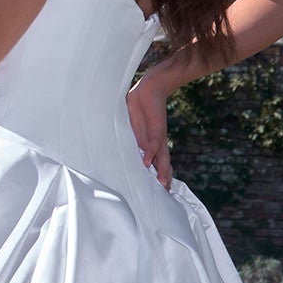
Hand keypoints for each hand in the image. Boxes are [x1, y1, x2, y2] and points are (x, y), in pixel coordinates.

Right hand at [128, 71, 171, 187]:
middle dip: (164, 179)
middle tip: (164, 193)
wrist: (151, 89)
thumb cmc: (140, 108)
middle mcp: (156, 143)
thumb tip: (118, 149)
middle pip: (163, 164)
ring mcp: (157, 136)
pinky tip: (146, 162)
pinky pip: (154, 142)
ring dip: (161, 171)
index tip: (160, 192)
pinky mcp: (155, 127)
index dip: (159, 176)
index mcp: (151, 145)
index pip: (158, 164)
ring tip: (161, 184)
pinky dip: (150, 153)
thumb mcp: (133, 128)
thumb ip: (129, 139)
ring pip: (162, 157)